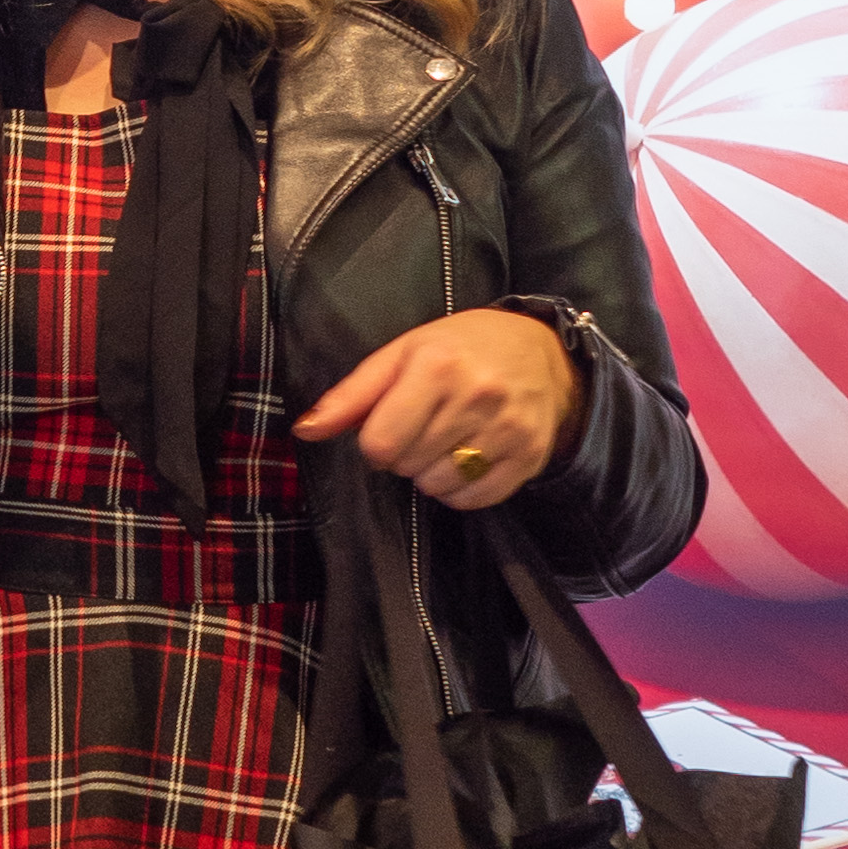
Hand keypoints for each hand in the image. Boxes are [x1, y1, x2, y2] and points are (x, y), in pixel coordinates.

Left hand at [296, 308, 580, 508]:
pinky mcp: (529, 457)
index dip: (376, 441)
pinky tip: (467, 457)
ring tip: (447, 440)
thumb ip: (352, 395)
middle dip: (405, 453)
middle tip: (424, 425)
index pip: (381, 443)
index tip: (389, 423)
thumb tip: (305, 430)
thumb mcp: (403, 353)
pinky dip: (460, 489)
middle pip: (408, 466)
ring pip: (438, 487)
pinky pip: (473, 499)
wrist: (542, 353)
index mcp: (438, 365)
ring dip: (431, 472)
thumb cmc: (462, 349)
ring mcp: (508, 430)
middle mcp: (477, 396)